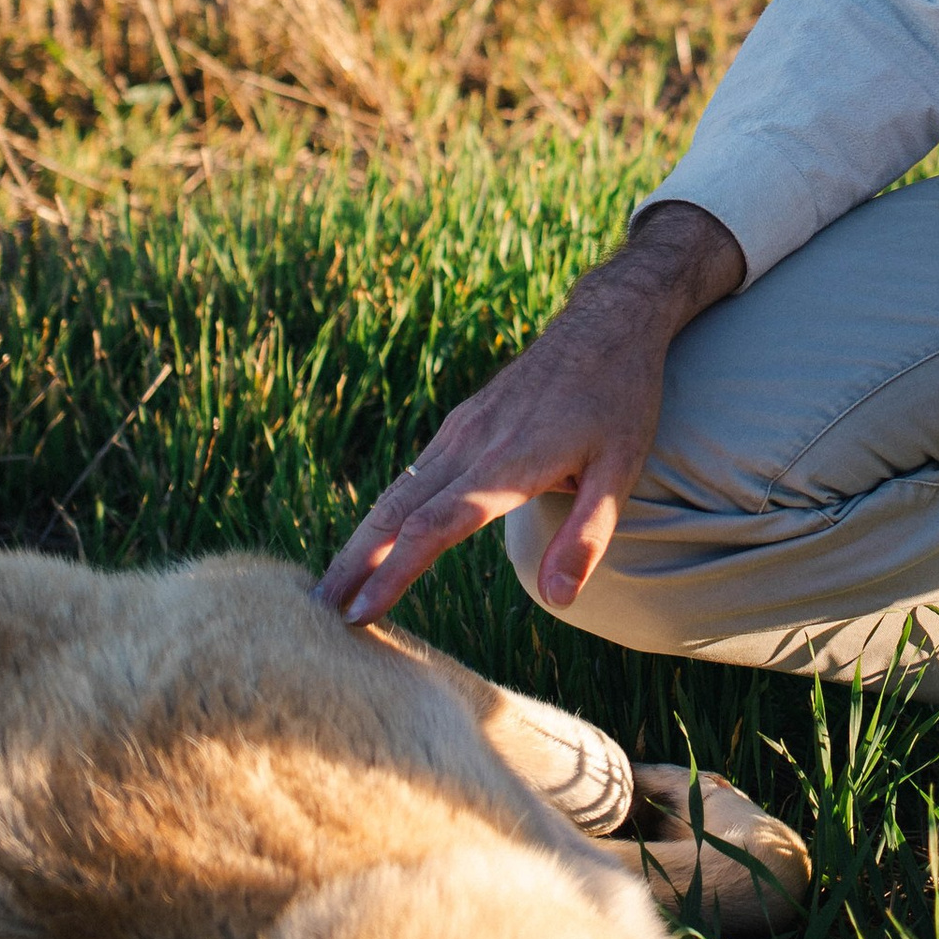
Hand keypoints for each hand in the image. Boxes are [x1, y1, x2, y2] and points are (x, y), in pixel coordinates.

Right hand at [316, 203, 744, 625]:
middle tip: (316, 615)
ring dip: (361, 540)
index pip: (437, 525)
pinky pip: (414, 472)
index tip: (362, 613)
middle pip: (398, 511)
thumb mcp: (622, 471)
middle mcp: (474, 443)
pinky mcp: (463, 421)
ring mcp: (463, 429)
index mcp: (511, 462)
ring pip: (398, 491)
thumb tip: (556, 600)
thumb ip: (587, 537)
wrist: (607, 324)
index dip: (396, 572)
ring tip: (330, 588)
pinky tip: (372, 539)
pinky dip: (384, 511)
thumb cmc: (621, 401)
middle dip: (356, 564)